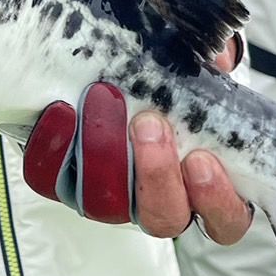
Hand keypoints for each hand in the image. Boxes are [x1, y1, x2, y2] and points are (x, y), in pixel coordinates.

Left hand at [22, 37, 252, 241]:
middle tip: (149, 122)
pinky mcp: (63, 180)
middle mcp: (160, 202)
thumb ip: (212, 65)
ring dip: (104, 152)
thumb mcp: (200, 68)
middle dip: (155, 172)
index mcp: (207, 187)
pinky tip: (61, 110)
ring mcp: (110, 198)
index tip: (202, 160)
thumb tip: (217, 55)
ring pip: (105, 204)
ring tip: (104, 98)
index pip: (225, 220)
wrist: (114, 71)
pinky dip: (53, 147)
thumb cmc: (173, 79)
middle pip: (161, 216)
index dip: (215, 200)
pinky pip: (51, 178)